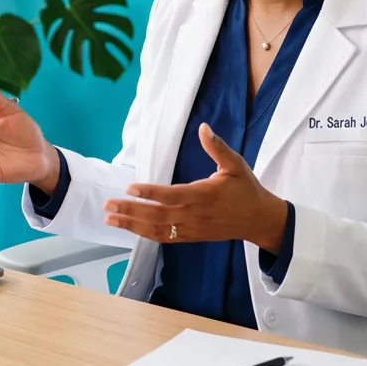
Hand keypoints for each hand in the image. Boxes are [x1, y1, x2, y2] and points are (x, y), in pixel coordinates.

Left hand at [103, 123, 288, 253]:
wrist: (259, 220)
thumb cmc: (246, 189)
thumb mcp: (235, 165)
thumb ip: (218, 147)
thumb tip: (204, 128)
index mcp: (204, 195)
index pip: (172, 196)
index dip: (151, 193)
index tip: (130, 188)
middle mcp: (194, 215)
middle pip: (158, 216)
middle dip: (131, 211)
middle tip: (108, 205)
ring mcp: (191, 229)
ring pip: (157, 230)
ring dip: (132, 225)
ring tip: (110, 218)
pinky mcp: (190, 237)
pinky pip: (164, 238)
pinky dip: (145, 234)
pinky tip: (129, 228)